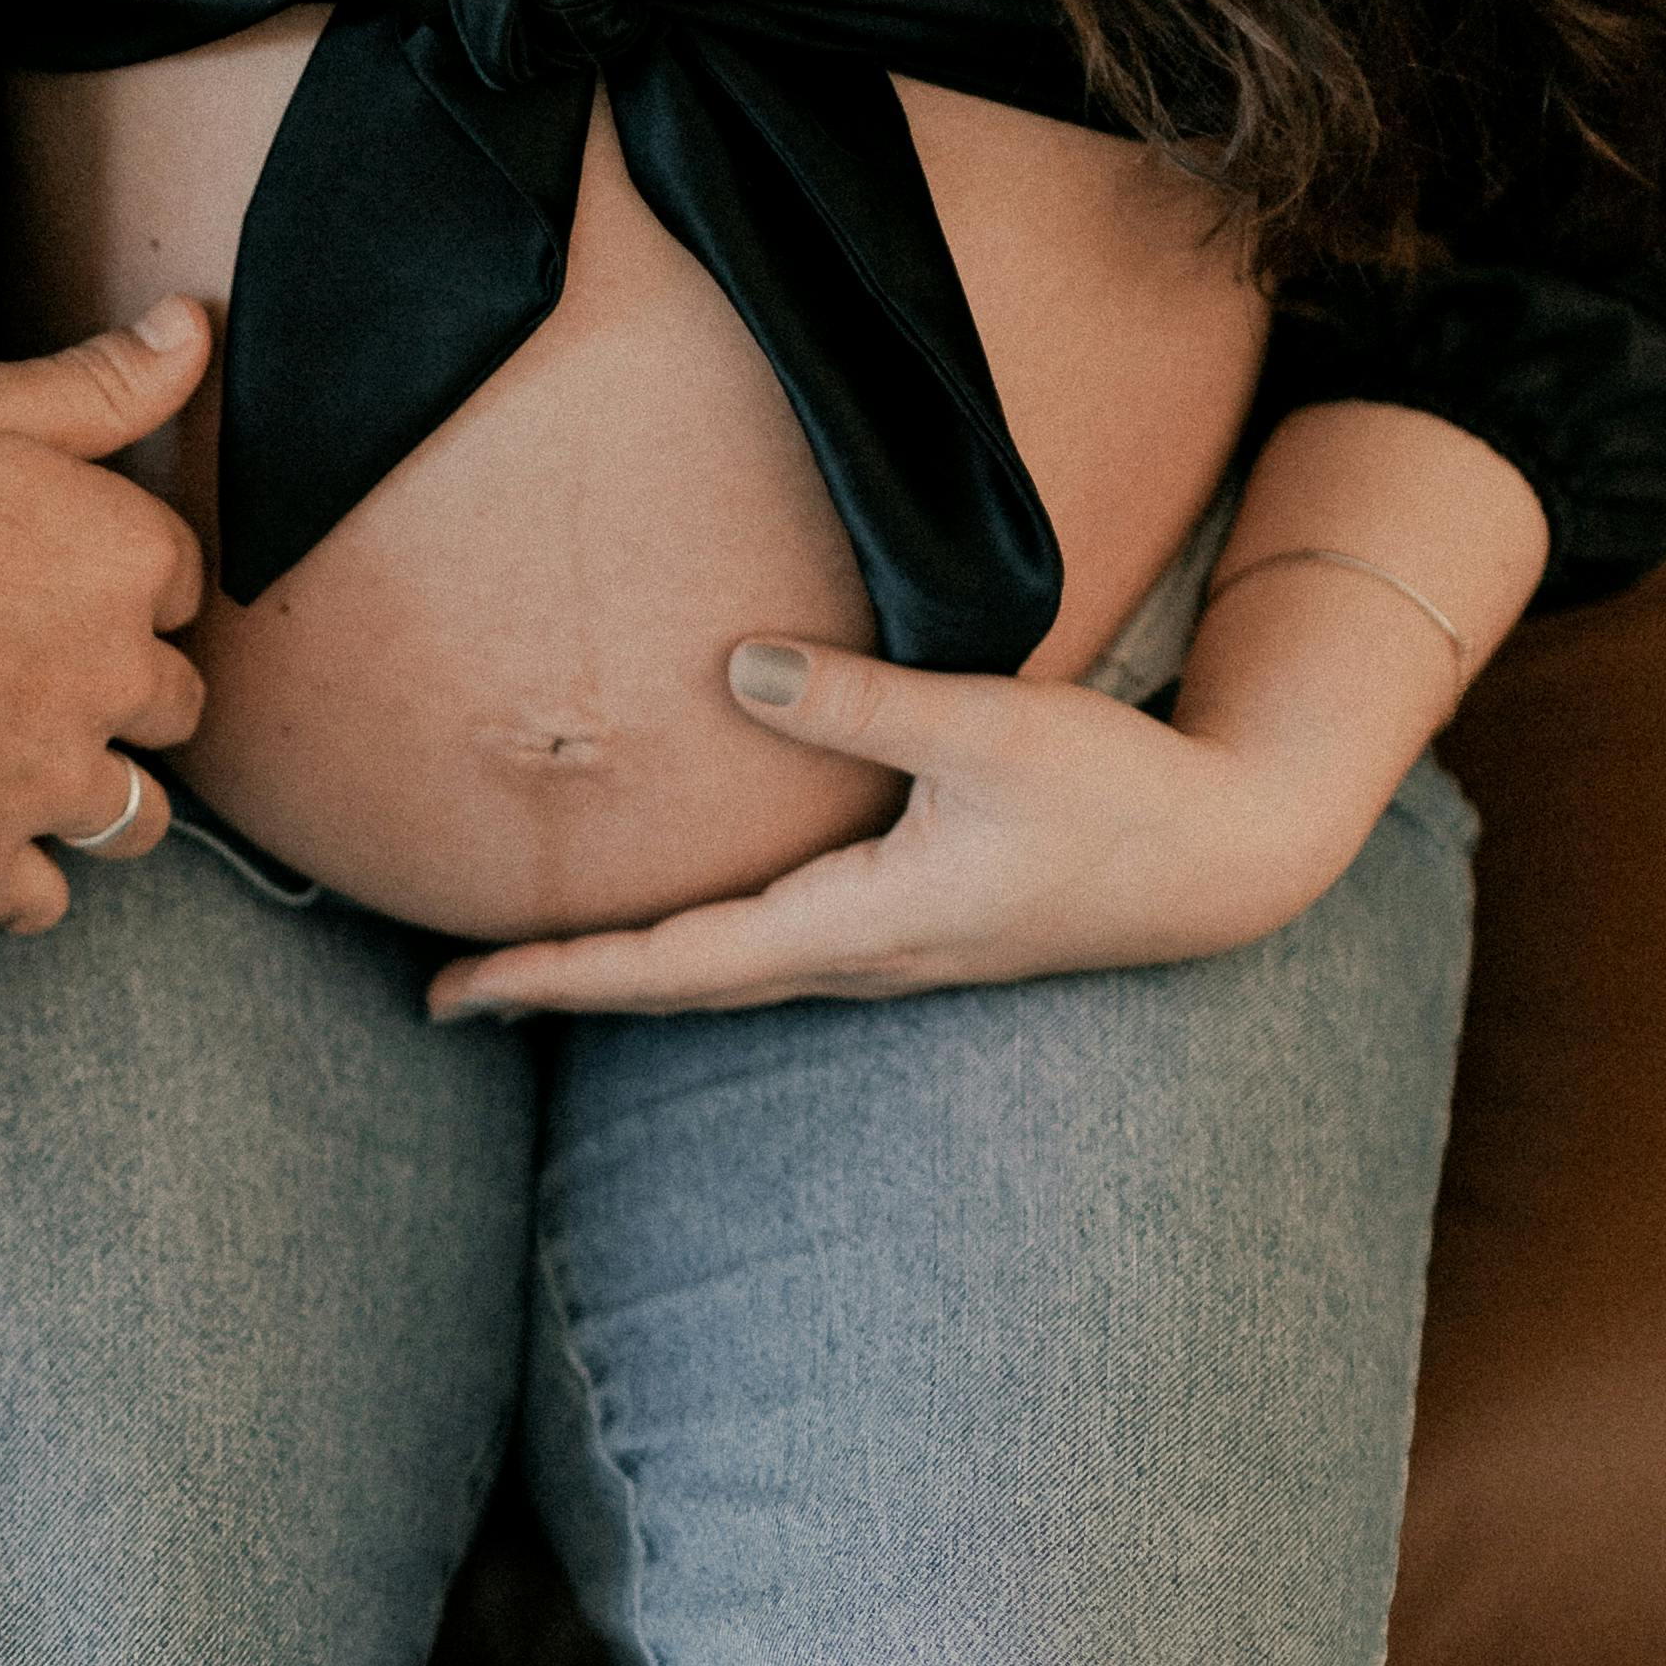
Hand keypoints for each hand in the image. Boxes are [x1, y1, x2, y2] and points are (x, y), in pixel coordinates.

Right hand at [0, 306, 210, 926]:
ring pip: (132, 819)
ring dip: (104, 801)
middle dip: (128, 695)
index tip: (68, 585)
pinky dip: (16, 884)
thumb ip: (99, 383)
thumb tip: (196, 329)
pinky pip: (35, 901)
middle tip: (48, 678)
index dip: (129, 585)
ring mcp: (44, 778)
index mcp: (123, 557)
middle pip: (175, 706)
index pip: (182, 586)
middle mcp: (110, 676)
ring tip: (45, 777)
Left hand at [431, 634, 1391, 1019]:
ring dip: (619, 975)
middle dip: (559, 990)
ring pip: (716, 976)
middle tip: (444, 997)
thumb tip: (738, 668)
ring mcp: (878, 952)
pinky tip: (665, 930)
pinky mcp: (903, 928)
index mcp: (855, 922)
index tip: (458, 988)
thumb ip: (865, 701)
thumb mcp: (994, 728)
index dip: (559, 973)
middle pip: (673, 987)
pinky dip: (689, 952)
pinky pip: (763, 951)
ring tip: (526, 970)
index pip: (671, 962)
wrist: (1221, 858)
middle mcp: (852, 958)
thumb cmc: (1117, 795)